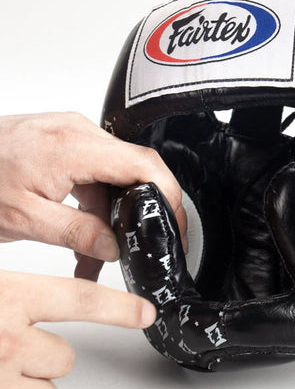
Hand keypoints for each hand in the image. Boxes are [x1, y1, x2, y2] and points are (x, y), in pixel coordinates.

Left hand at [0, 112, 186, 280]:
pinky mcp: (64, 144)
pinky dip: (96, 206)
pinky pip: (96, 174)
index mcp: (71, 146)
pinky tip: (85, 234)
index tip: (176, 221)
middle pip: (136, 170)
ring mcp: (71, 136)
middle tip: (148, 241)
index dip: (169, 193)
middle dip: (144, 211)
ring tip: (98, 254)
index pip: (143, 164)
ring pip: (115, 176)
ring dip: (114, 215)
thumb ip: (77, 233)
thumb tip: (113, 247)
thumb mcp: (23, 217)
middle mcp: (77, 133)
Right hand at [0, 268, 156, 388]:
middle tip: (11, 345)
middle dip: (47, 357)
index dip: (119, 308)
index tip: (145, 313)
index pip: (81, 299)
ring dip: (26, 388)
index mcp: (10, 297)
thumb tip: (70, 274)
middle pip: (65, 360)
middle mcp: (4, 342)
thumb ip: (25, 284)